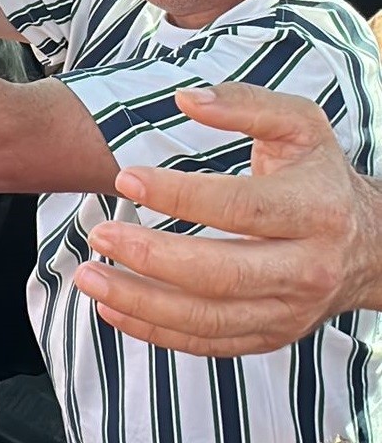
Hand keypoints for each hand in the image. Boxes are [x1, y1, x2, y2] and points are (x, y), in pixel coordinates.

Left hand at [72, 83, 379, 355]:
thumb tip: (187, 98)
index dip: (180, 195)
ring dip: (139, 301)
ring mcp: (288, 311)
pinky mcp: (269, 338)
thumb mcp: (301, 128)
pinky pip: (205, 344)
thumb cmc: (319, 178)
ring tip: (89, 276)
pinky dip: (153, 331)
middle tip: (100, 234)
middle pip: (221, 273)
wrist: (370, 248)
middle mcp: (307, 268)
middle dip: (152, 257)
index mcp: (317, 210)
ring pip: (206, 319)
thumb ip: (246, 104)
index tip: (125, 178)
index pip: (241, 207)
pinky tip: (112, 308)